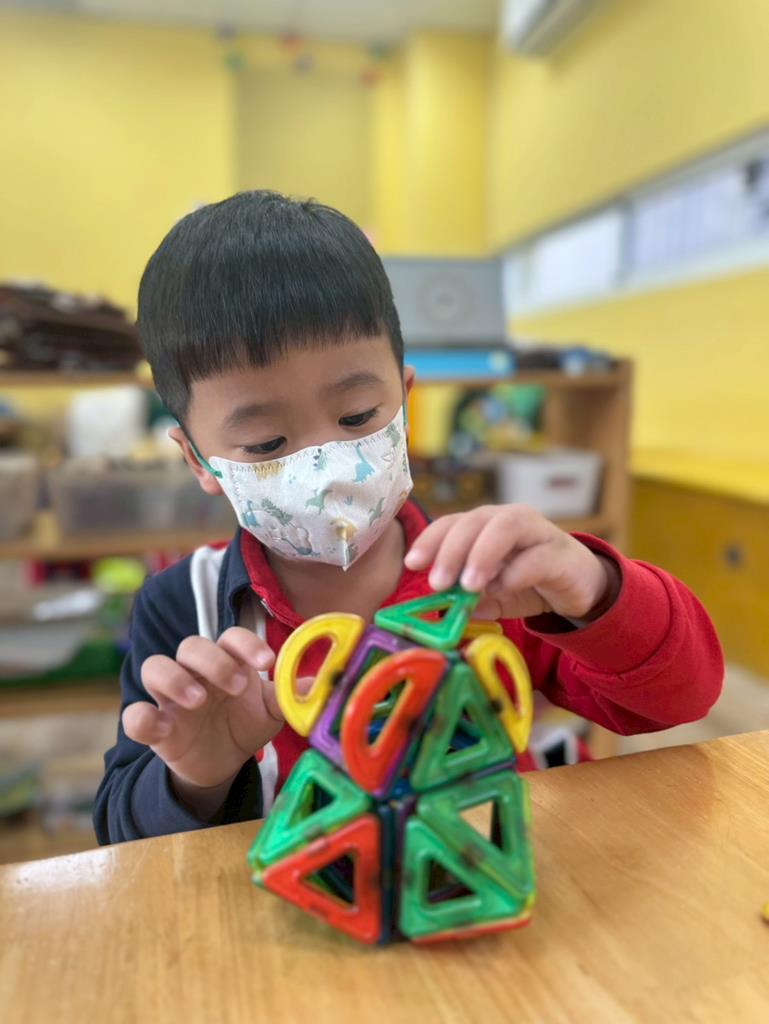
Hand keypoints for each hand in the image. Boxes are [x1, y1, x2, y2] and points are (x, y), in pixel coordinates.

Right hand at [122, 627, 283, 815]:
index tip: (267, 663)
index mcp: (227, 661)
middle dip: (214, 661)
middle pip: (191, 645)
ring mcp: (170, 698)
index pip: (230, 637)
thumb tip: (327, 684)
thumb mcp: (271, 710)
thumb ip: (291, 695)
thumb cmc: (244, 723)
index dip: (246, 644)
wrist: (222, 764)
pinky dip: (141, 717)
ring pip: (155, 667)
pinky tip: (160, 724)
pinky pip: (134, 715)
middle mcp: (195, 672)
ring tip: (199, 700)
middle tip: (237, 686)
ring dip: (175, 678)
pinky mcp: (154, 727)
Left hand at [404, 504, 618, 621]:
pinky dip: (516, 573)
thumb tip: (440, 611)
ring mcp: (537, 532)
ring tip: (468, 585)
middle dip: (451, 550)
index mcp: (486, 526)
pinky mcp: (560, 553)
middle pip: (474, 520)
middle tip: (438, 583)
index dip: (430, 540)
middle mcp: (509, 520)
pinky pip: (536, 556)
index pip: (453, 522)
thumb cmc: (529, 583)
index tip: (412, 564)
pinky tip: (503, 589)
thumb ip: (470, 598)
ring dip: (482, 554)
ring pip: (506, 526)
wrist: (579, 587)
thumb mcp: (492, 594)